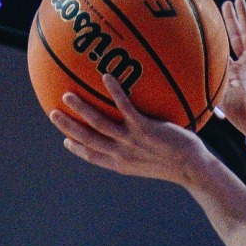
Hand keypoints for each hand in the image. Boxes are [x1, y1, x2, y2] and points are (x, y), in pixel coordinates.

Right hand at [50, 74, 210, 185]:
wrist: (193, 168)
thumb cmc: (177, 162)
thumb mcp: (153, 160)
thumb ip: (141, 150)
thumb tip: (140, 137)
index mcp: (121, 164)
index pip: (92, 156)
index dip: (77, 149)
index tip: (66, 140)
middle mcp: (121, 154)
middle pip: (87, 139)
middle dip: (68, 126)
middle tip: (52, 112)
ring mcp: (131, 141)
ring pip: (99, 124)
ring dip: (81, 109)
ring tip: (67, 95)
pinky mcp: (145, 129)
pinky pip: (125, 107)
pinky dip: (114, 92)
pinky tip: (106, 76)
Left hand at [216, 0, 245, 137]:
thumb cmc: (240, 114)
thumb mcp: (215, 94)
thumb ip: (203, 82)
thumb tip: (181, 76)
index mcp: (233, 73)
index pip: (224, 50)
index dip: (217, 37)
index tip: (208, 23)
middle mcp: (245, 64)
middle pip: (236, 37)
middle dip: (230, 21)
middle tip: (224, 4)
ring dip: (243, 16)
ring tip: (238, 0)